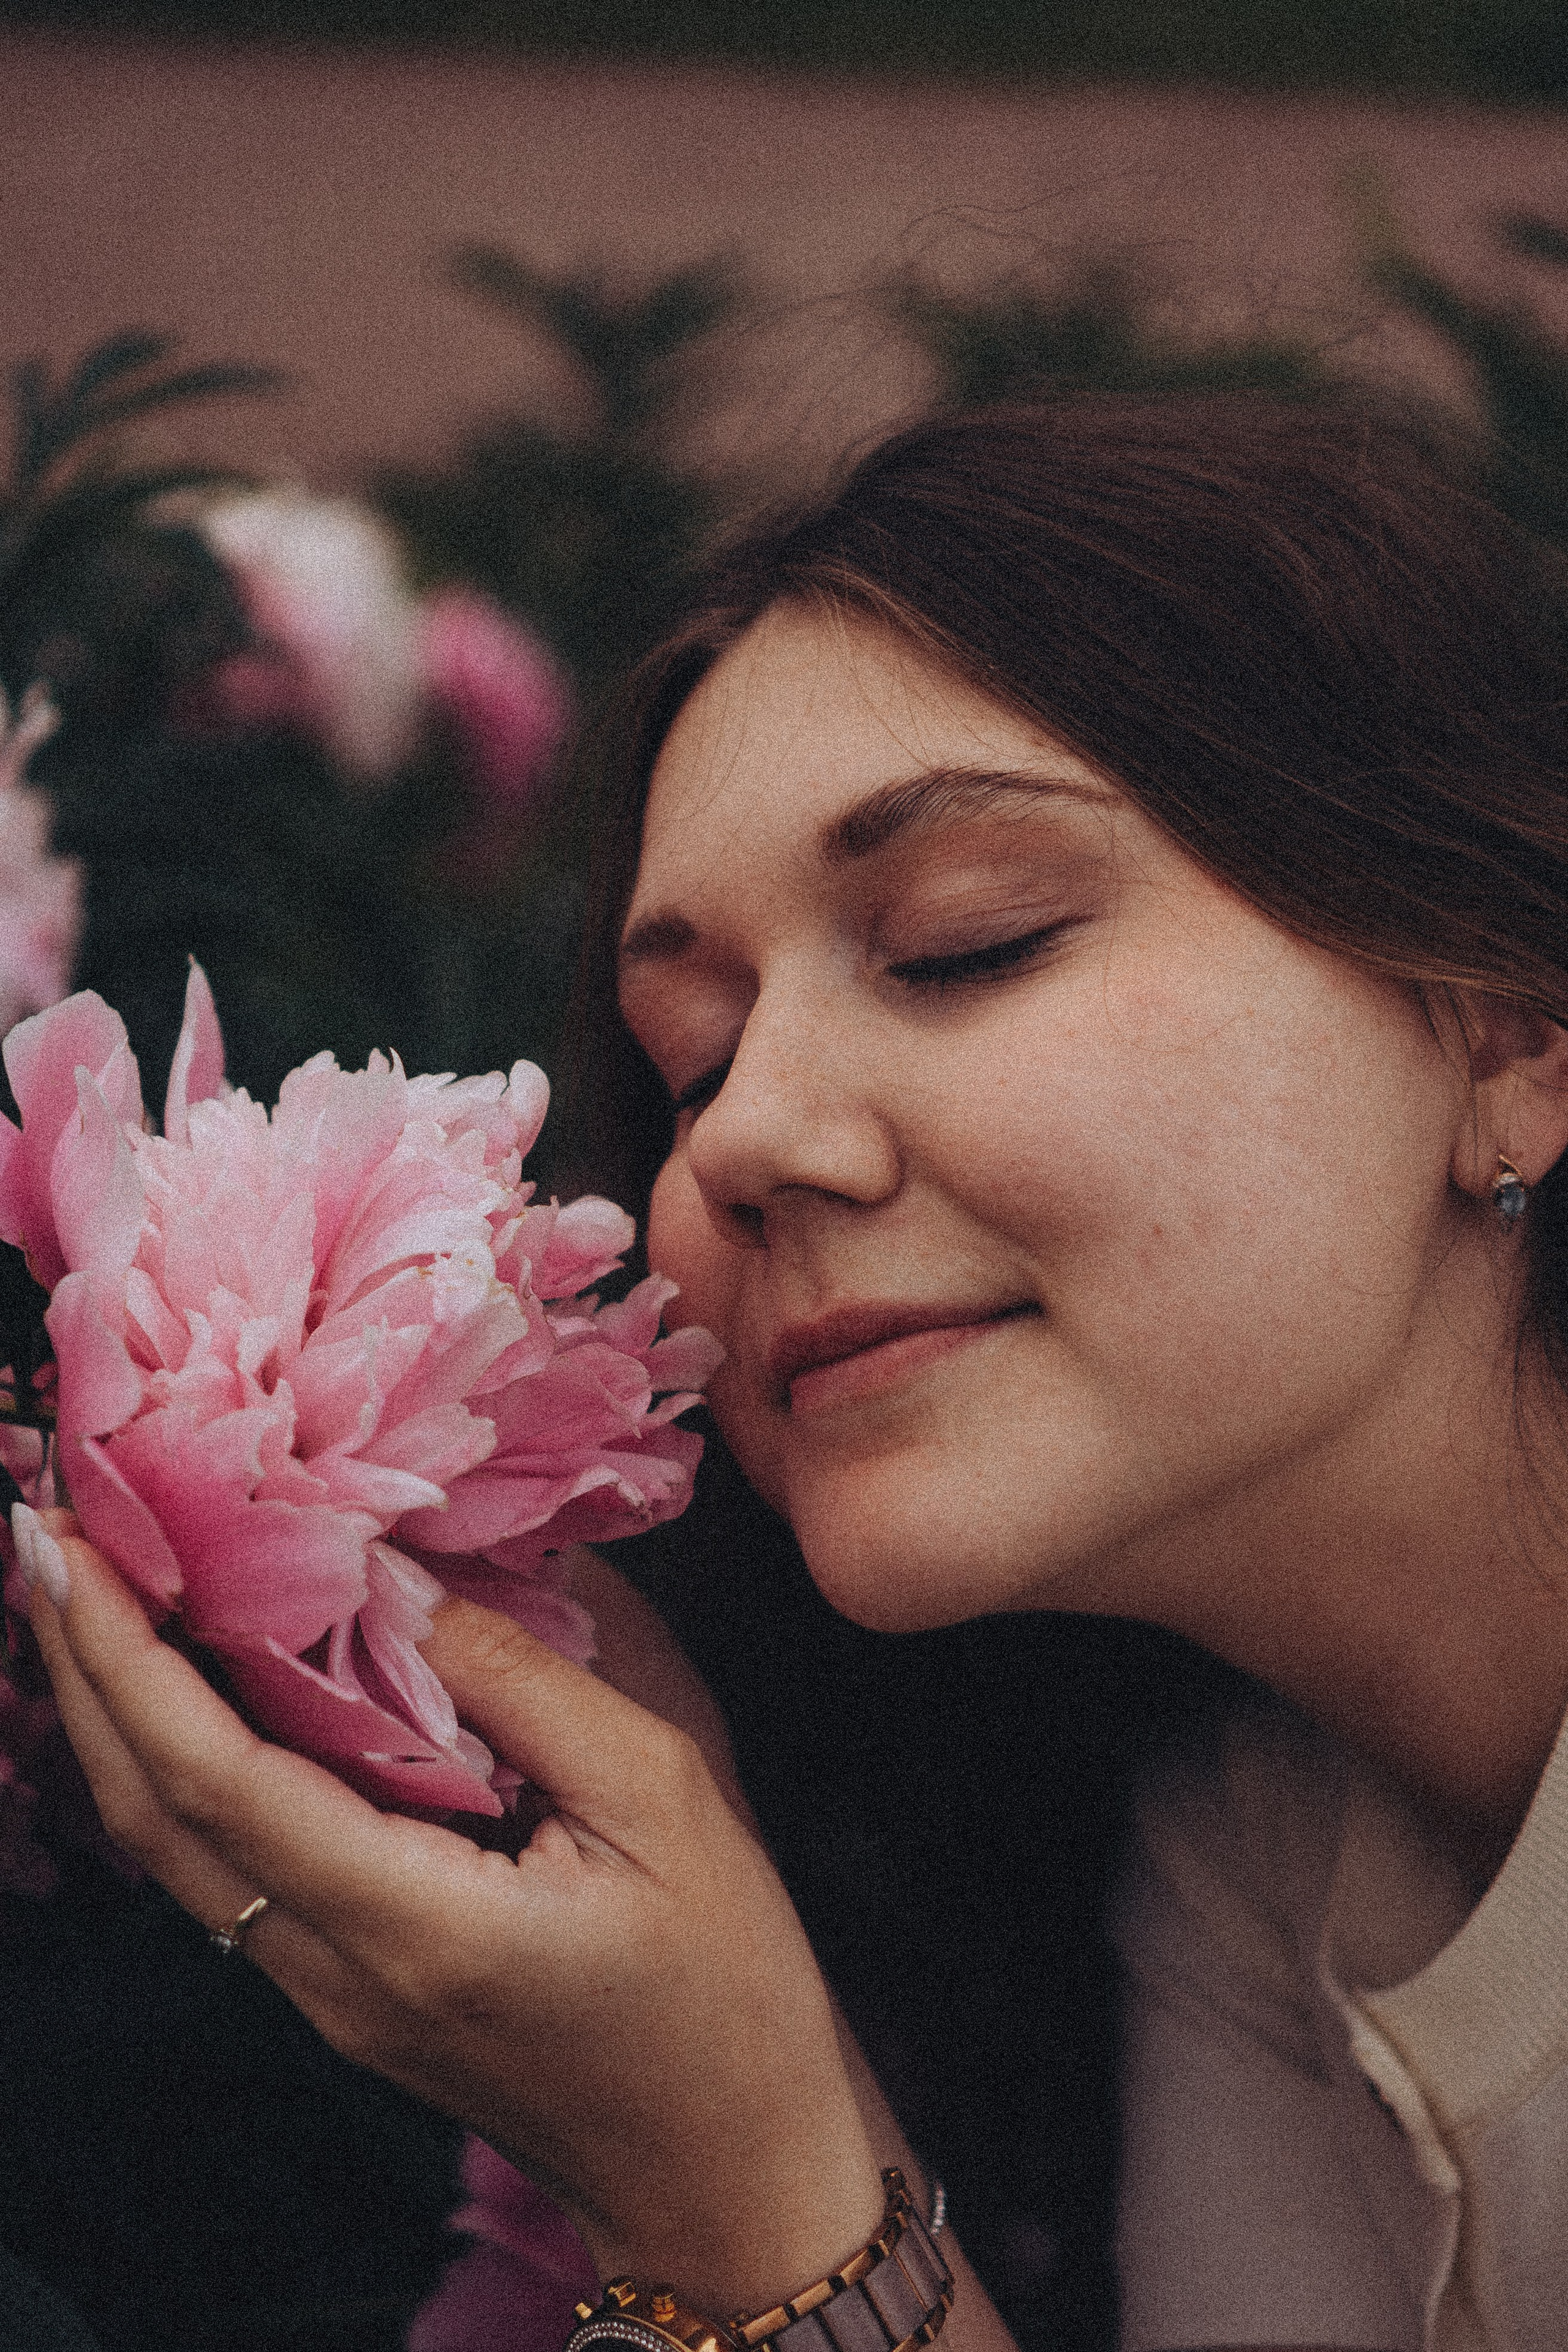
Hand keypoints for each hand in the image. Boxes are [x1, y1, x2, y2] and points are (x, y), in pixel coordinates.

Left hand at [23, 1514, 883, 2315]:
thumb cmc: (725, 1990)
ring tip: (92, 1591)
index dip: (127, 1656)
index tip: (70, 1541)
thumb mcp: (664, 1800)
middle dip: (83, 1665)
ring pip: (174, 1848)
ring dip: (117, 1714)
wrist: (727, 2171)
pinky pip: (228, 1867)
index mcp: (413, 1925)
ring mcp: (331, 1994)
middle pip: (155, 1816)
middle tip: (45, 1529)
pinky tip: (188, 1690)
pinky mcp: (348, 1992)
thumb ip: (528, 1683)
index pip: (219, 1780)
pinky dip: (180, 1764)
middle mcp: (337, 1972)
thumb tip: (407, 1579)